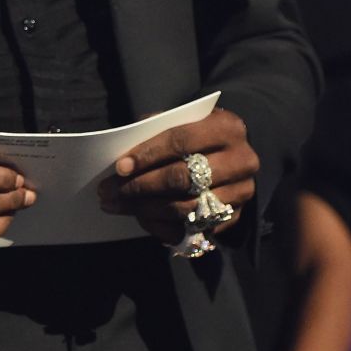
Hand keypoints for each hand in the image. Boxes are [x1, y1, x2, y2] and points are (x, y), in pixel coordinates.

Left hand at [98, 108, 257, 244]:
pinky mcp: (235, 217)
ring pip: (186, 208)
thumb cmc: (196, 134)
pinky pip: (194, 230)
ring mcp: (241, 192)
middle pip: (183, 178)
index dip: (147, 155)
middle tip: (109, 191)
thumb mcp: (181, 121)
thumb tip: (122, 157)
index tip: (120, 168)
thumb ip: (156, 131)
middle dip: (141, 187)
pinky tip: (141, 219)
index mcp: (227, 128)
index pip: (181, 141)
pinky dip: (163, 227)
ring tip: (117, 205)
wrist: (233, 154)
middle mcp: (241, 161)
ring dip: (146, 210)